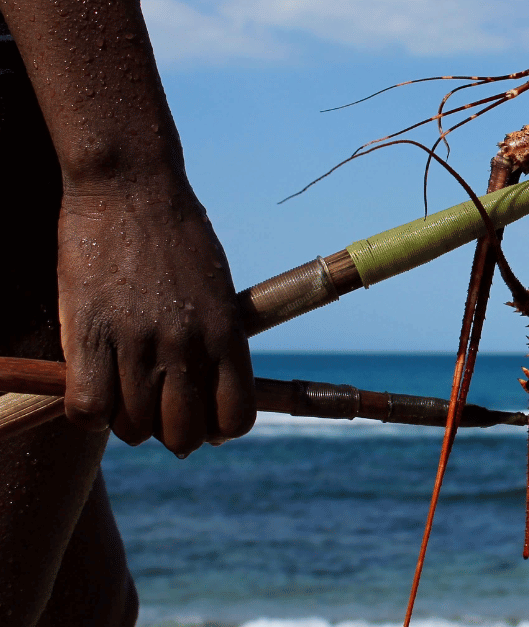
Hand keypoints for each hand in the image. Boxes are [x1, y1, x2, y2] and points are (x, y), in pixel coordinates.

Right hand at [57, 174, 254, 454]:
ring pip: (135, 427)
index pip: (237, 417)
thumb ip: (214, 339)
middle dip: (173, 434)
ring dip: (129, 423)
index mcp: (227, 335)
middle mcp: (189, 346)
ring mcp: (139, 343)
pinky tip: (91, 390)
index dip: (220, 429)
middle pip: (184, 434)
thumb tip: (205, 388)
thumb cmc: (175, 234)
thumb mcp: (214, 288)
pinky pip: (89, 408)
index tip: (206, 423)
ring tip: (123, 397)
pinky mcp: (90, 335)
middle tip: (158, 414)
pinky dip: (89, 412)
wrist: (130, 186)